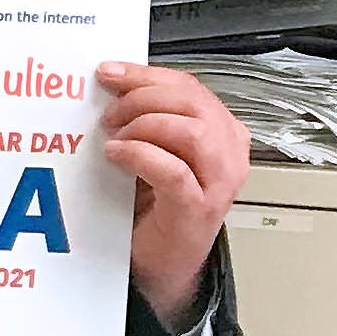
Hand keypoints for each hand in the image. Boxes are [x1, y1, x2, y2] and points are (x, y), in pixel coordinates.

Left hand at [98, 62, 250, 328]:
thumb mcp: (151, 151)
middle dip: (142, 98)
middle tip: (108, 115)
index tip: (109, 73)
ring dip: (145, 125)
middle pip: (192, 102)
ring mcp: (217, 183)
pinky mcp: (197, 209)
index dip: (146, 75)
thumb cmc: (153, 206)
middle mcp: (228, 153)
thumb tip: (110, 85)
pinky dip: (140, 155)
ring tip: (115, 138)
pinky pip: (174, 170)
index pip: (189, 87)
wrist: (160, 262)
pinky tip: (116, 155)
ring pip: (191, 131)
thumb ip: (143, 119)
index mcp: (220, 131)